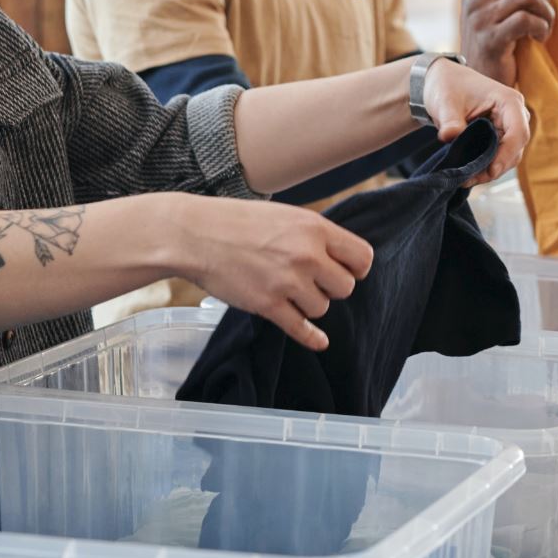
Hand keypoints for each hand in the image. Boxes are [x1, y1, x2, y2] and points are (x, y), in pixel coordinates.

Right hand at [165, 195, 373, 350]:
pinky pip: (301, 328)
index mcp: (315, 228)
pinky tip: (320, 341)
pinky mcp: (268, 305)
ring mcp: (287, 282)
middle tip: (311, 281)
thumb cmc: (239, 222)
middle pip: (346, 287)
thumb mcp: (286, 216)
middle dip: (331, 287)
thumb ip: (315, 235)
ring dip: (309, 304)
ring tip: (288, 290)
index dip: (355, 267)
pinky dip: (312, 338)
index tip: (343, 270)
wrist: (196, 234)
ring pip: (322, 308)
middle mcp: (307, 255)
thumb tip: (340, 257)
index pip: (362, 257)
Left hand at [422, 58, 530, 184]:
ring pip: (510, 156)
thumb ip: (450, 121)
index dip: (507, 154)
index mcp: (508, 101)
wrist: (443, 82)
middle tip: (470, 178)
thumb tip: (450, 136)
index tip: (491, 171)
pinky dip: (487, 166)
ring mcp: (510, 126)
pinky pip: (500, 155)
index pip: (518, 132)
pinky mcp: (501, 135)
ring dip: (491, 170)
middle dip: (496, 166)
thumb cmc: (447, 86)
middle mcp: (515, 114)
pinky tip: (469, 174)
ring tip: (466, 178)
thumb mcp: (445, 102)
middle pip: (516, 148)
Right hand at [459, 0, 555, 85]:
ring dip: (546, 12)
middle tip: (545, 12)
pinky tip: (539, 38)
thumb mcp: (491, 12)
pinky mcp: (492, 39)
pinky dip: (542, 28)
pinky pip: (527, 20)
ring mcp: (480, 19)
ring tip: (544, 26)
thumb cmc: (494, 45)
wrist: (479, 81)